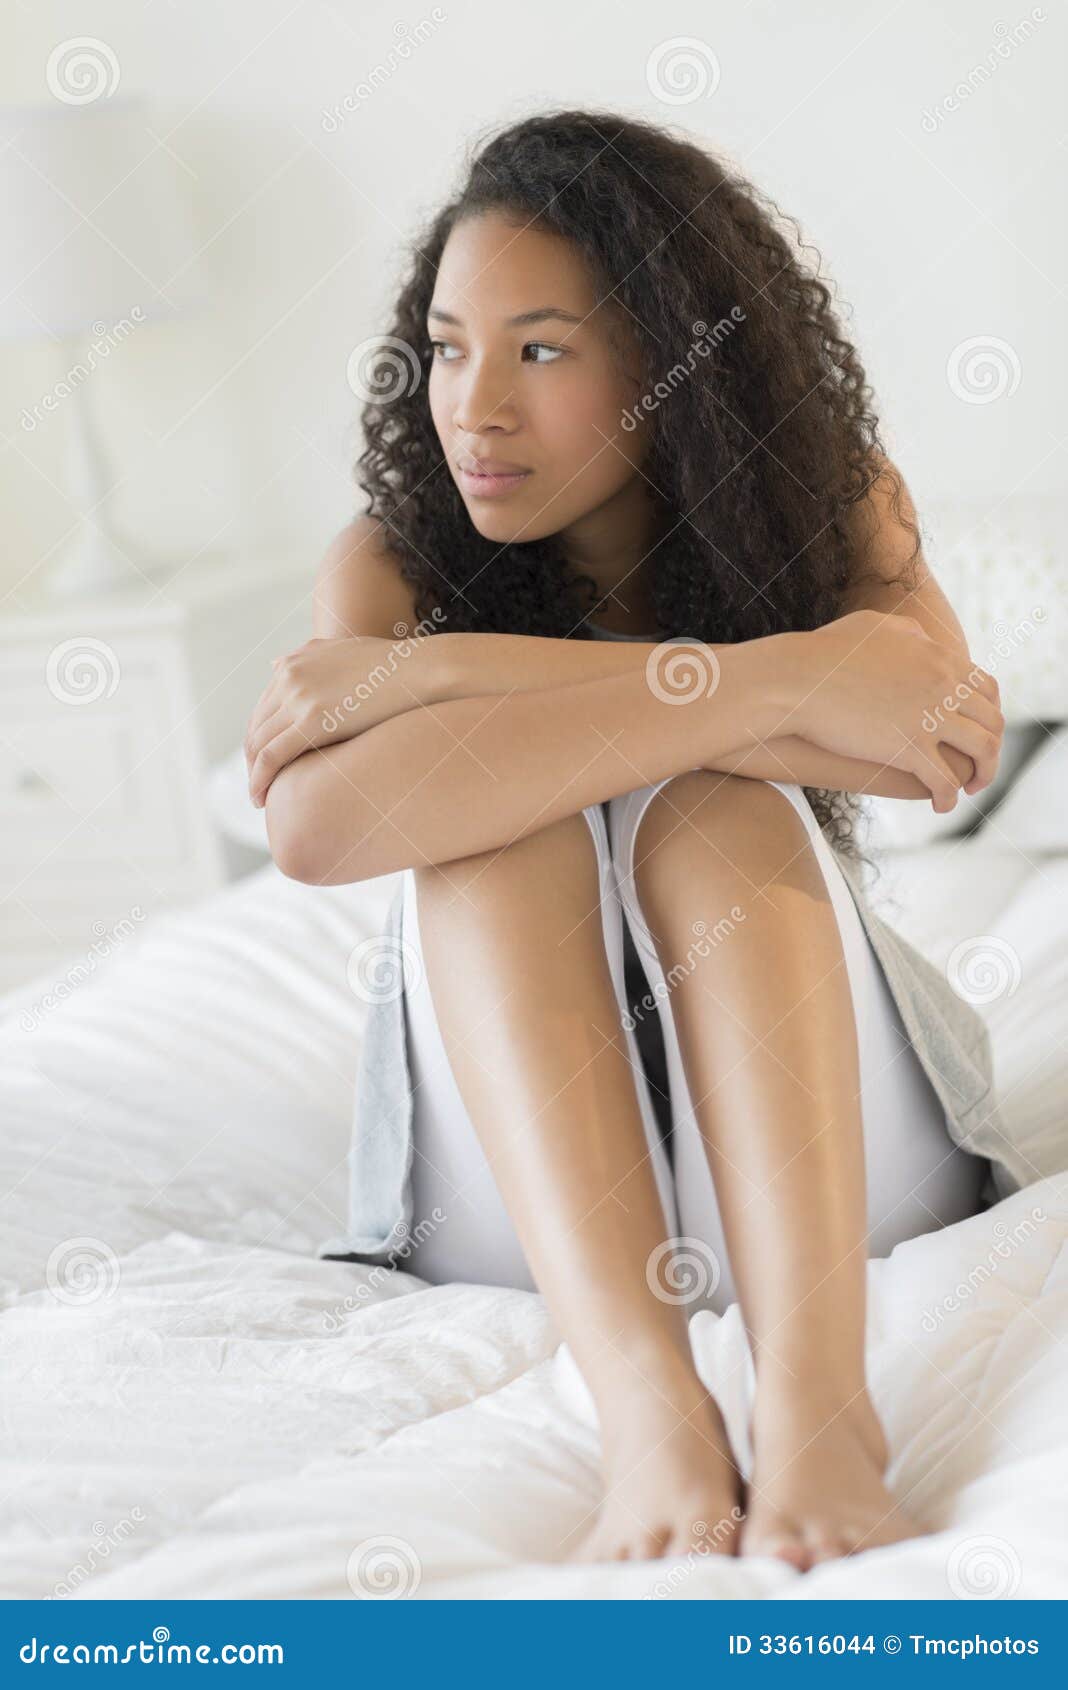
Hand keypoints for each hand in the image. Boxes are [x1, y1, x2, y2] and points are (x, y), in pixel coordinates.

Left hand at [244, 633, 428, 804]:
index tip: (263, 765)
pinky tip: (261, 799)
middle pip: (256, 728)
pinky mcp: (313, 720)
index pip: (262, 710)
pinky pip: (271, 756)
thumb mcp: (342, 650)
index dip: (258, 740)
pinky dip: (259, 780)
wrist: (423, 670)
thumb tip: (274, 664)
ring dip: (254, 775)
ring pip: (258, 744)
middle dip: (252, 761)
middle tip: (258, 787)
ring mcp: (299, 696)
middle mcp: (289, 675)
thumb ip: (308, 656)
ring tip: (260, 799)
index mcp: (293, 663)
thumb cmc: (393, 668)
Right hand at [775, 611, 1003, 811]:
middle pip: (992, 722)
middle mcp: (944, 687)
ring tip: (969, 789)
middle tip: (979, 767)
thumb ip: (907, 632)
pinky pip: (944, 780)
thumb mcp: (873, 627)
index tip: (978, 732)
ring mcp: (929, 718)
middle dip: (992, 749)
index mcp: (940, 659)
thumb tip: (923, 639)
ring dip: (983, 775)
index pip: (987, 690)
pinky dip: (949, 796)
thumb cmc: (824, 653)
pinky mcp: (908, 749)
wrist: (797, 680)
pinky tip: (941, 806)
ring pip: (981, 752)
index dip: (989, 715)